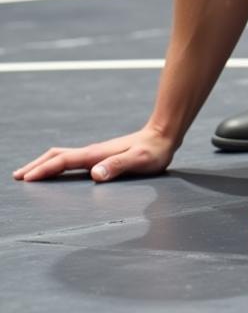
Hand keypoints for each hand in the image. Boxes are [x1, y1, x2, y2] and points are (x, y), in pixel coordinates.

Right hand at [13, 127, 175, 182]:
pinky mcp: (102, 154)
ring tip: (30, 173)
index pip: (64, 161)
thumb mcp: (139, 160)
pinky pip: (73, 158)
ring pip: (64, 155)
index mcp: (97, 154)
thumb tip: (95, 174)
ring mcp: (97, 152)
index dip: (44, 170)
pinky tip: (59, 169)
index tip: (26, 178)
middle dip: (36, 165)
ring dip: (44, 163)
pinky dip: (57, 163)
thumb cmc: (154, 150)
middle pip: (58, 155)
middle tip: (18, 176)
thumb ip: (118, 166)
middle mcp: (94, 152)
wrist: (164, 134)